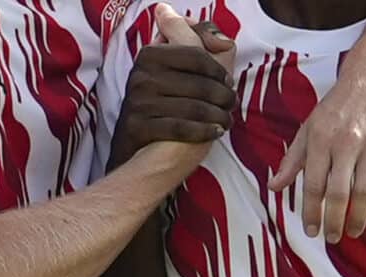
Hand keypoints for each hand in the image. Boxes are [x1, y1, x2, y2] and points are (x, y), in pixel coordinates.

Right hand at [109, 4, 236, 168]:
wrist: (134, 148)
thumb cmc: (160, 106)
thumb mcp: (172, 71)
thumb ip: (198, 46)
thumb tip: (223, 40)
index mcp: (150, 54)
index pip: (196, 54)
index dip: (219, 69)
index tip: (228, 81)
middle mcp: (140, 75)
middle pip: (199, 83)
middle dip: (224, 96)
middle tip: (231, 105)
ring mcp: (137, 101)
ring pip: (193, 106)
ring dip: (218, 116)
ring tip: (226, 120)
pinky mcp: (137, 127)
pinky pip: (180, 127)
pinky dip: (203, 131)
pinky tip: (215, 132)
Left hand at [268, 72, 365, 243]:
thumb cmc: (336, 108)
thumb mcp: (308, 129)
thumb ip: (292, 160)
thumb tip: (274, 187)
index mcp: (321, 140)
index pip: (313, 184)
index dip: (311, 212)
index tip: (311, 230)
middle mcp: (347, 143)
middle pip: (339, 193)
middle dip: (334, 221)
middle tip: (332, 237)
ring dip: (358, 218)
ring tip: (352, 231)